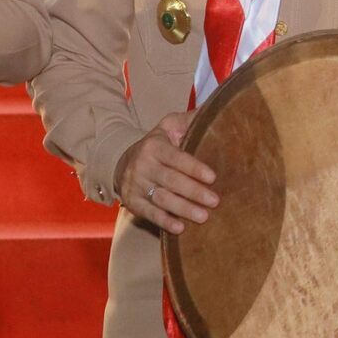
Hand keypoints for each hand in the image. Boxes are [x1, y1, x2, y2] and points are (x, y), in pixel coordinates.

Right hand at [114, 113, 215, 233]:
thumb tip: (215, 109)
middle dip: (194, 191)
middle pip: (170, 181)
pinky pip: (148, 213)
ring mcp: (135, 185)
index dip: (194, 168)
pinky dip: (164, 221)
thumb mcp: (169, 127)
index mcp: (154, 146)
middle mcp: (142, 165)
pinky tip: (180, 228)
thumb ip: (190, 120)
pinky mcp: (132, 202)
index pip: (176, 157)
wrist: (122, 161)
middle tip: (215, 201)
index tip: (212, 177)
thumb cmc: (157, 144)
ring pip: (161, 199)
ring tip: (203, 216)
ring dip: (183, 209)